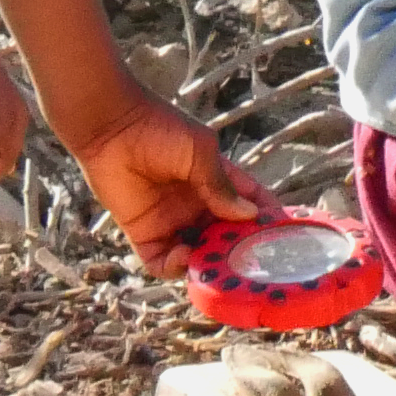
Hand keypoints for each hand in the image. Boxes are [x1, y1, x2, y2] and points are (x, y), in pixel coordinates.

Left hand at [59, 93, 272, 277]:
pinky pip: (163, 263)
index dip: (266, 219)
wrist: (111, 128)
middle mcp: (198, 206)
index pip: (249, 205)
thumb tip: (249, 215)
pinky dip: (176, 267)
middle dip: (240, 250)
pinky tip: (185, 255)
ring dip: (210, 262)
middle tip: (252, 260)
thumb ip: (221, 185)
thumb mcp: (200, 153)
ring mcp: (173, 222)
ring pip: (199, 254)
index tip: (283, 233)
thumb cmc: (160, 130)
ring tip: (218, 262)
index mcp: (216, 182)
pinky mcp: (146, 235)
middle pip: (227, 237)